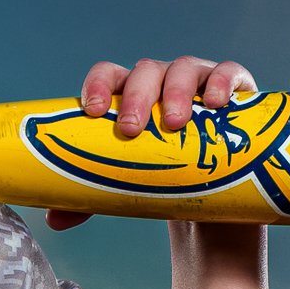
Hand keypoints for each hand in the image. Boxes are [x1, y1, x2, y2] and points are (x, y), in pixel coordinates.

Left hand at [44, 54, 256, 230]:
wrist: (211, 193)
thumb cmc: (159, 182)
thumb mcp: (125, 190)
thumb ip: (90, 200)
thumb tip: (54, 219)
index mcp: (129, 96)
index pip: (109, 75)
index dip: (98, 84)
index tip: (93, 111)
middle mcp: (162, 82)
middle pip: (145, 71)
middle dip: (137, 96)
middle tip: (132, 130)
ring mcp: (198, 83)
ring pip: (184, 69)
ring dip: (176, 92)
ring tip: (174, 123)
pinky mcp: (235, 92)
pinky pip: (229, 73)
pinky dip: (222, 81)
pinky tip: (217, 103)